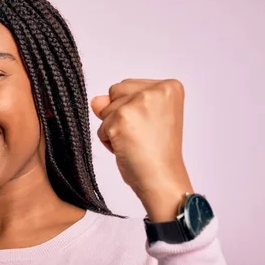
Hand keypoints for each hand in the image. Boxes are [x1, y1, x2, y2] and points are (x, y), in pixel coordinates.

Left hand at [91, 79, 192, 222]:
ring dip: (113, 128)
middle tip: (141, 134)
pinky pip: (101, 127)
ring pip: (106, 109)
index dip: (131, 109)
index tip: (149, 126)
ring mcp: (139, 103)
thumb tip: (96, 100)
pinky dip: (108, 141)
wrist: (161, 178)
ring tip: (135, 142)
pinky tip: (127, 148)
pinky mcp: (122, 118)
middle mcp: (156, 90)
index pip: (128, 86)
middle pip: (115, 91)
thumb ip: (118, 102)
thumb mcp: (142, 118)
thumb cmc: (157, 152)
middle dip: (120, 114)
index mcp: (169, 87)